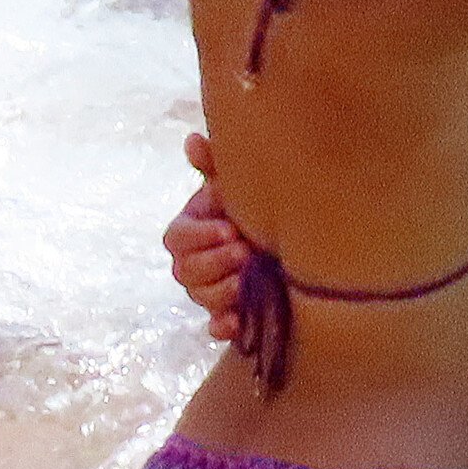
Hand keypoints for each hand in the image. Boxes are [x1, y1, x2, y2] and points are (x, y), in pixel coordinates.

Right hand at [164, 131, 247, 339]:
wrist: (290, 241)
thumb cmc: (256, 208)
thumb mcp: (238, 185)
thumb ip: (214, 166)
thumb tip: (193, 141)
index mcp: (191, 230)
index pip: (176, 238)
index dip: (200, 236)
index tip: (230, 229)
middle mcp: (193, 263)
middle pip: (184, 272)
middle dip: (214, 263)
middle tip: (245, 252)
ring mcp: (208, 291)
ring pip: (199, 298)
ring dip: (222, 291)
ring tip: (250, 280)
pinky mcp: (228, 314)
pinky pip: (215, 327)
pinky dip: (224, 326)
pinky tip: (237, 322)